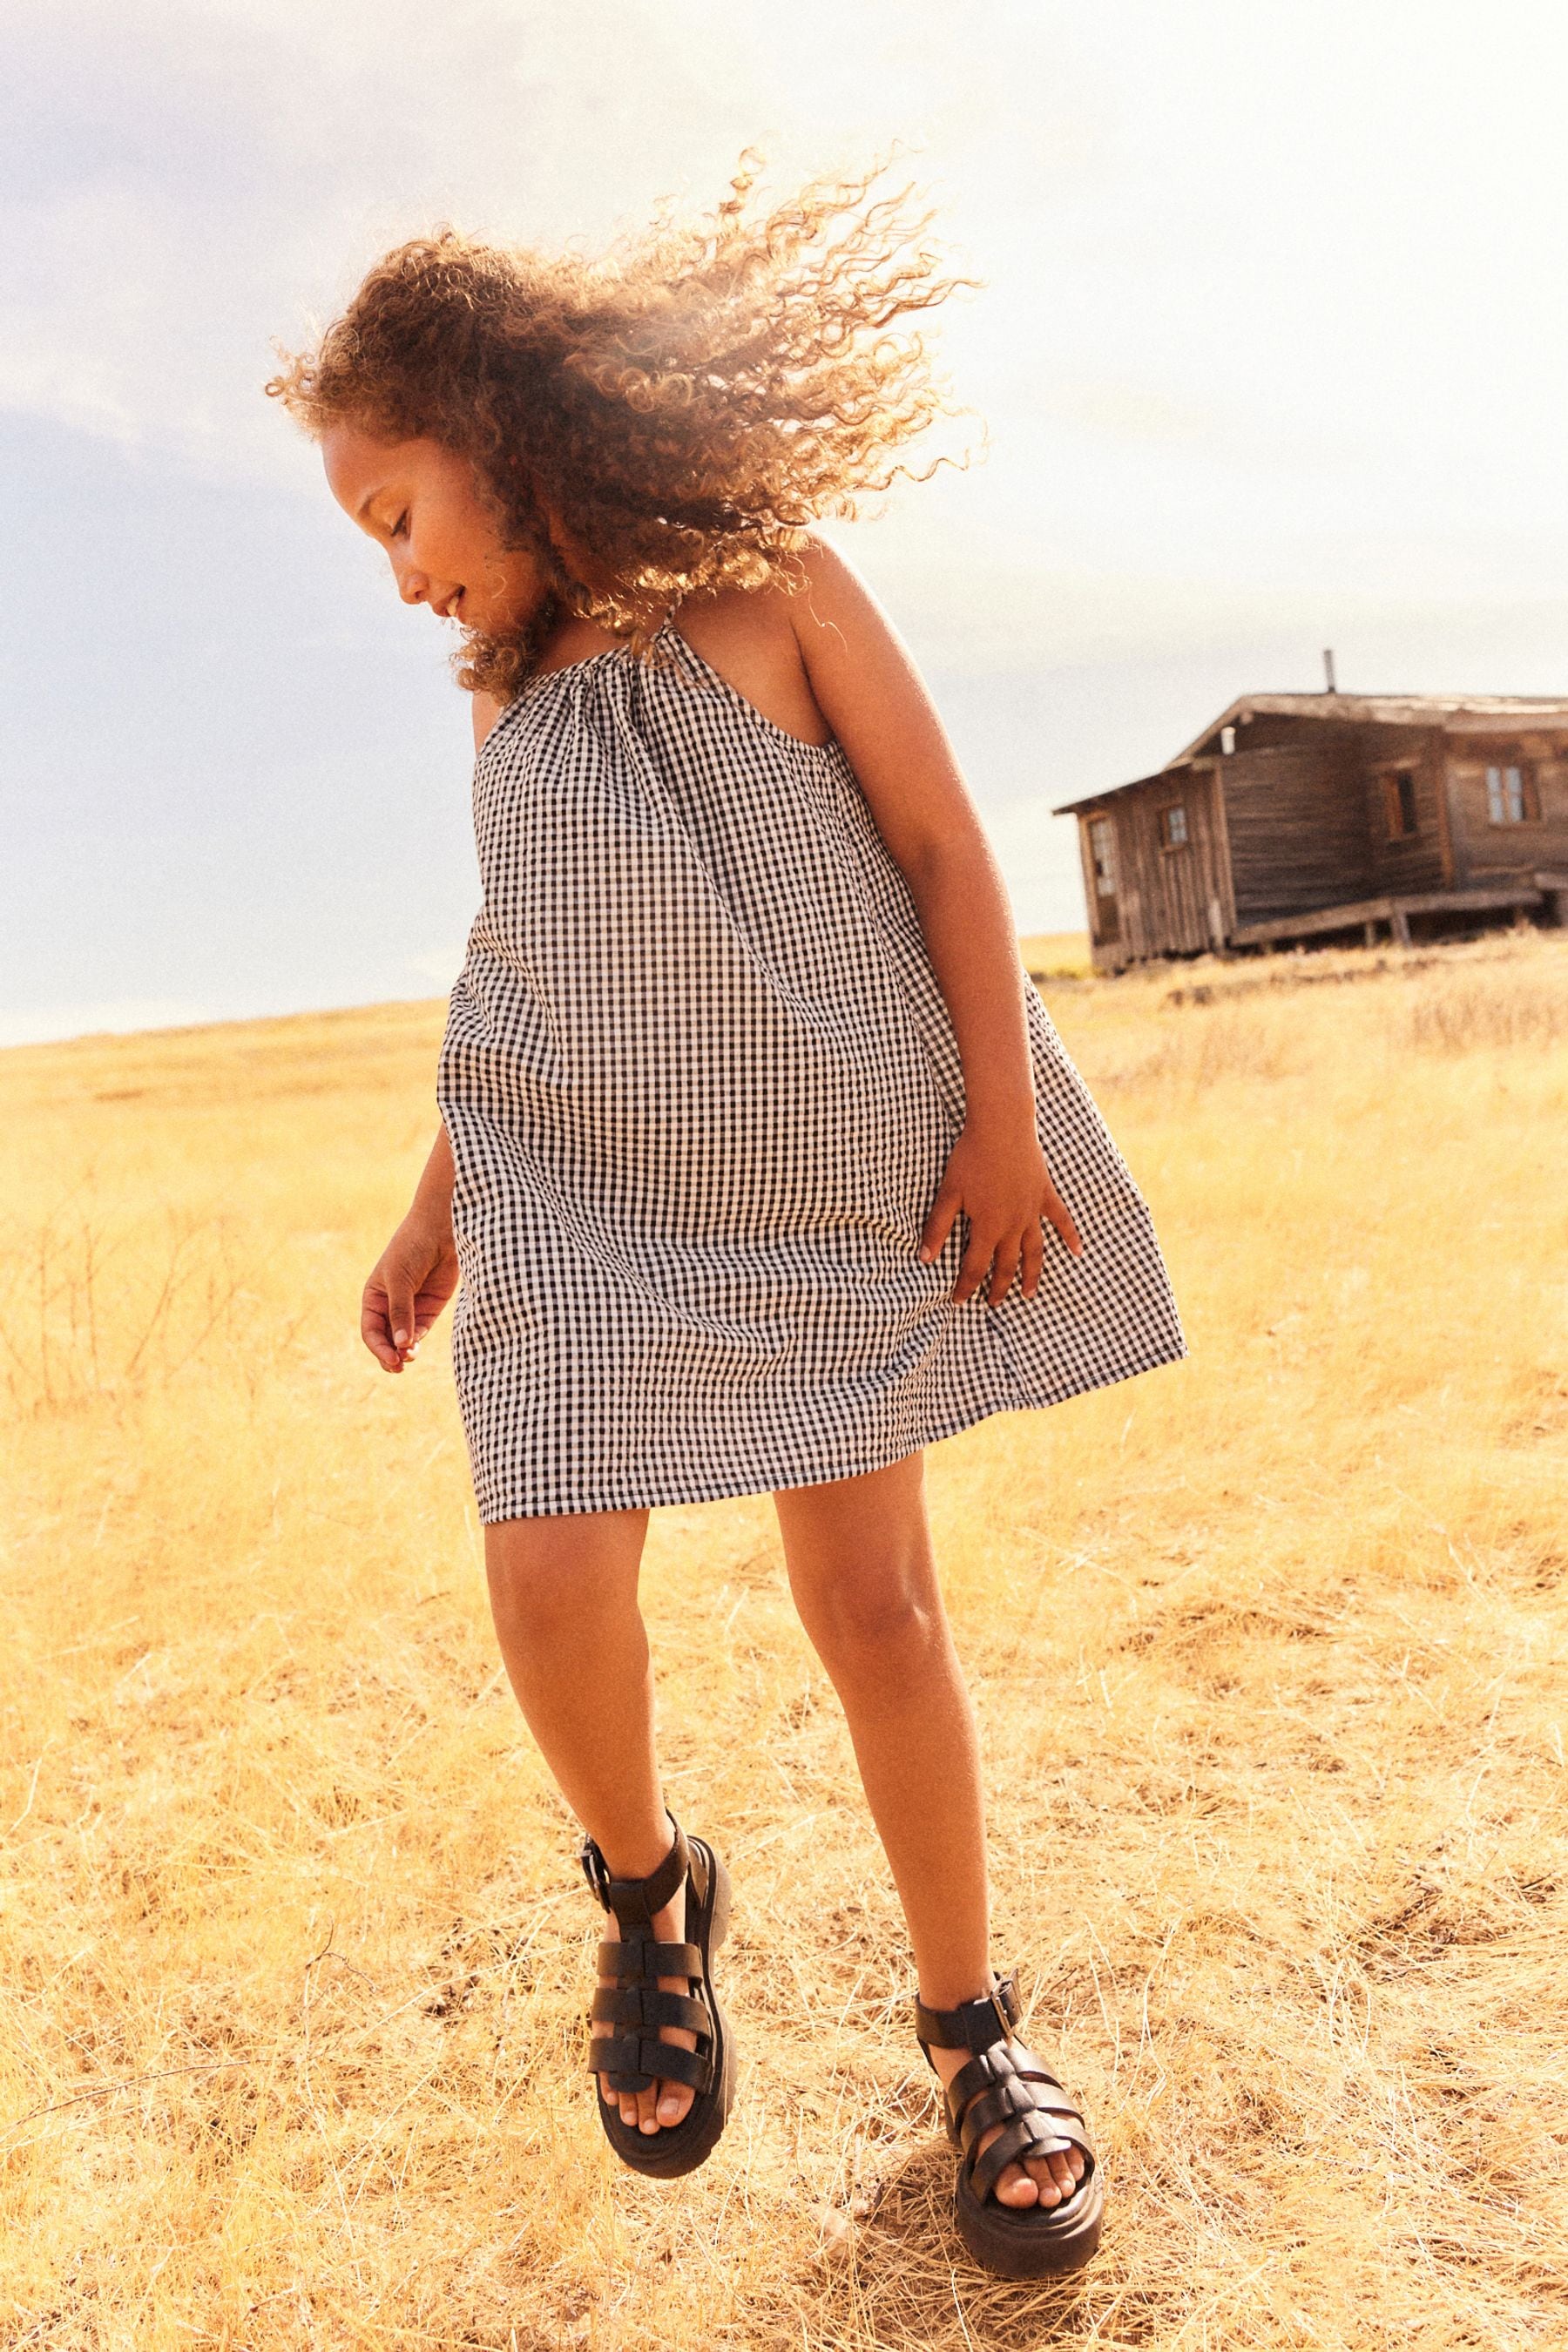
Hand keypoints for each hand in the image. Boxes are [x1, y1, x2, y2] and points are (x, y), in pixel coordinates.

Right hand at [361, 1211, 459, 1372]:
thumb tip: (401, 1345)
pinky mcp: (431, 1307)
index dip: (378, 1348)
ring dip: (405, 1351)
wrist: (441, 1229)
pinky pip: (421, 1330)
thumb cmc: (412, 1249)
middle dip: (390, 1355)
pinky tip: (418, 1345)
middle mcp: (390, 1305)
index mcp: (374, 1297)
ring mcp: (411, 1307)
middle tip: (398, 1368)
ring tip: (409, 1359)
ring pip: (404, 1339)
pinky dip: (419, 1341)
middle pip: (386, 1339)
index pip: (371, 1331)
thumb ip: (401, 1312)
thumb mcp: (400, 1280)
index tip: (391, 1359)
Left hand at [918, 1116, 1082, 1304]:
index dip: (965, 1287)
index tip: (958, 1301)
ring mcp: (1032, 1211)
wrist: (1002, 1127)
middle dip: (998, 1288)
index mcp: (987, 1226)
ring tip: (1028, 1294)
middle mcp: (1013, 1225)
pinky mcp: (1045, 1194)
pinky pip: (1061, 1219)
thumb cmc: (970, 1157)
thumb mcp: (948, 1193)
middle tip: (993, 1304)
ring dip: (1031, 1275)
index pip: (975, 1267)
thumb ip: (937, 1227)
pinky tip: (1077, 1252)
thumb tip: (924, 1258)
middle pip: (1006, 1265)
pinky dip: (1070, 1236)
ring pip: (1034, 1252)